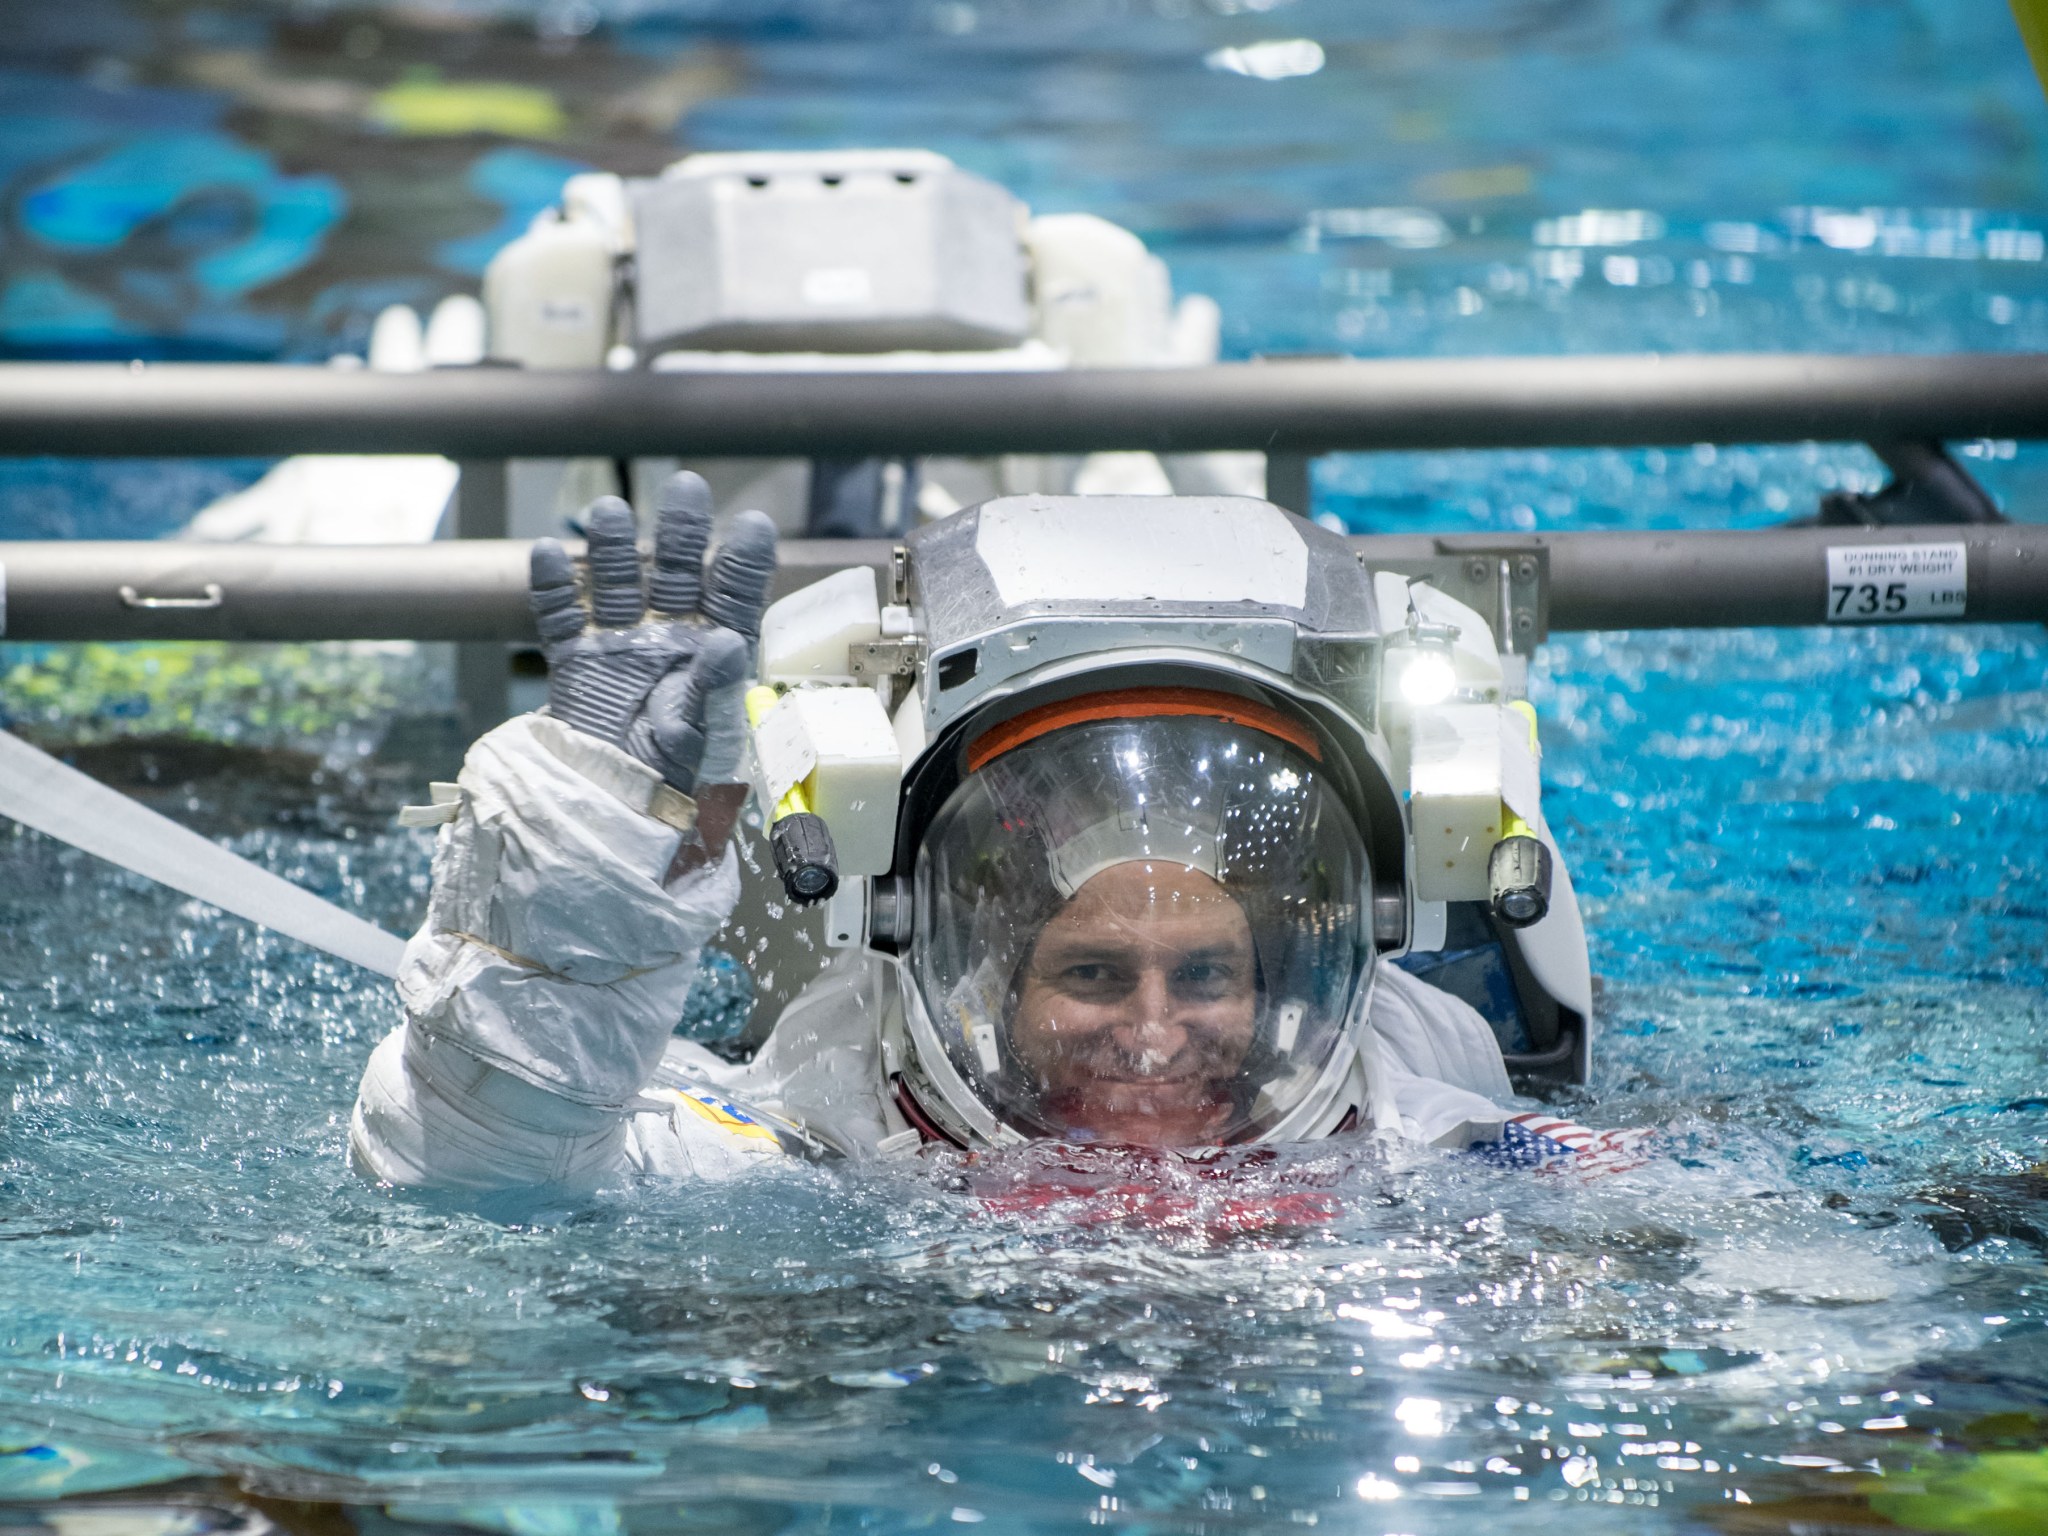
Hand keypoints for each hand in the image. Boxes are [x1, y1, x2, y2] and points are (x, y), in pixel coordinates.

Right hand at [528, 473, 775, 861]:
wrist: (611, 818)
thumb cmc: (669, 786)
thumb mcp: (700, 741)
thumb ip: (711, 691)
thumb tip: (731, 640)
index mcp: (711, 660)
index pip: (733, 601)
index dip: (743, 564)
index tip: (755, 525)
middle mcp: (669, 644)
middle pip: (675, 576)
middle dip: (680, 533)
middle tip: (687, 488)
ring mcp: (620, 650)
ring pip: (616, 586)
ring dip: (612, 550)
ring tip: (608, 512)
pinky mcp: (576, 666)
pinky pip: (562, 620)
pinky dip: (552, 590)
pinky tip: (545, 555)